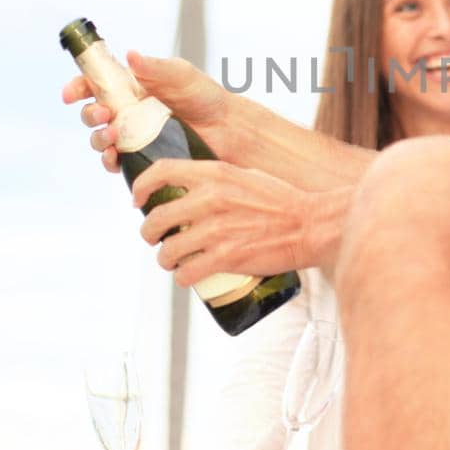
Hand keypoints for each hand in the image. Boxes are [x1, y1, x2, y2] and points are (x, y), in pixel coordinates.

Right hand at [62, 52, 232, 171]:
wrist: (227, 128)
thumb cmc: (204, 95)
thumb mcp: (181, 75)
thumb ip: (155, 67)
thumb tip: (130, 55)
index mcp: (130, 87)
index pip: (94, 84)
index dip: (77, 88)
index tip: (71, 94)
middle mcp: (127, 110)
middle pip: (91, 114)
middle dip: (88, 115)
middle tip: (103, 114)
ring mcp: (132, 135)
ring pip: (100, 139)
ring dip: (97, 139)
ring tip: (112, 135)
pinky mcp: (142, 156)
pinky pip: (117, 162)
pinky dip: (110, 161)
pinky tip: (115, 158)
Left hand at [133, 160, 328, 283]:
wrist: (311, 225)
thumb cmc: (283, 201)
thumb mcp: (246, 176)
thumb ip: (218, 180)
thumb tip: (193, 188)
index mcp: (214, 173)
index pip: (161, 172)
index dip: (141, 187)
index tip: (138, 200)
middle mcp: (209, 199)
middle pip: (156, 218)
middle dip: (149, 233)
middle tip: (155, 238)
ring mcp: (216, 230)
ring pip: (167, 251)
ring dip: (165, 259)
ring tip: (172, 261)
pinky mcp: (225, 258)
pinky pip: (186, 273)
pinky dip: (183, 278)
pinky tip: (188, 276)